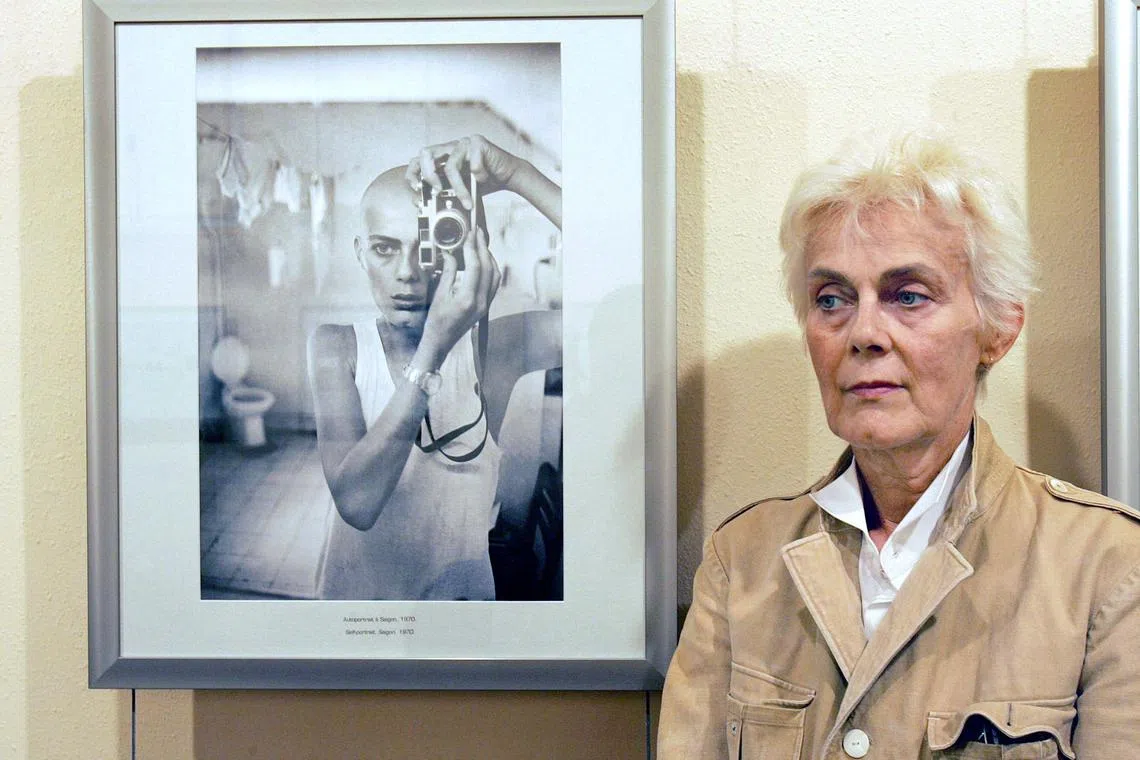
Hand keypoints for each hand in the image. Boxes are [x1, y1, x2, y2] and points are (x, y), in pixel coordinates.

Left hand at [405, 135, 523, 209]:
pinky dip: (478, 177)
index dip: (413, 173)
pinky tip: (485, 179)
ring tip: (467, 201)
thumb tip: (419, 203)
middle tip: (437, 192)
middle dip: (428, 175)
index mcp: (443, 155)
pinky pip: (472, 163)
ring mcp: (464, 143)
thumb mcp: (458, 190)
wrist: (508, 175)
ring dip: (459, 188)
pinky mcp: (479, 143)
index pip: (419, 159)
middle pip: (426, 153)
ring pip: (451, 165)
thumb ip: (441, 192)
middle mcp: (451, 147)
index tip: (417, 189)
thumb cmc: (483, 183)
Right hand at [415, 228, 500, 368]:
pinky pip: (493, 283)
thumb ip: (447, 273)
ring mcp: (485, 305)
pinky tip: (483, 261)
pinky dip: (490, 268)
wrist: (440, 343)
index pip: (474, 266)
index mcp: (467, 299)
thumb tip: (451, 254)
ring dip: (488, 257)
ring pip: (494, 275)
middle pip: (488, 268)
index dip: (472, 247)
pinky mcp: (485, 306)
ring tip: (480, 243)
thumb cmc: (435, 322)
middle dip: (482, 247)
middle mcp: (480, 302)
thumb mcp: (438, 295)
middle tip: (476, 232)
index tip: (469, 233)